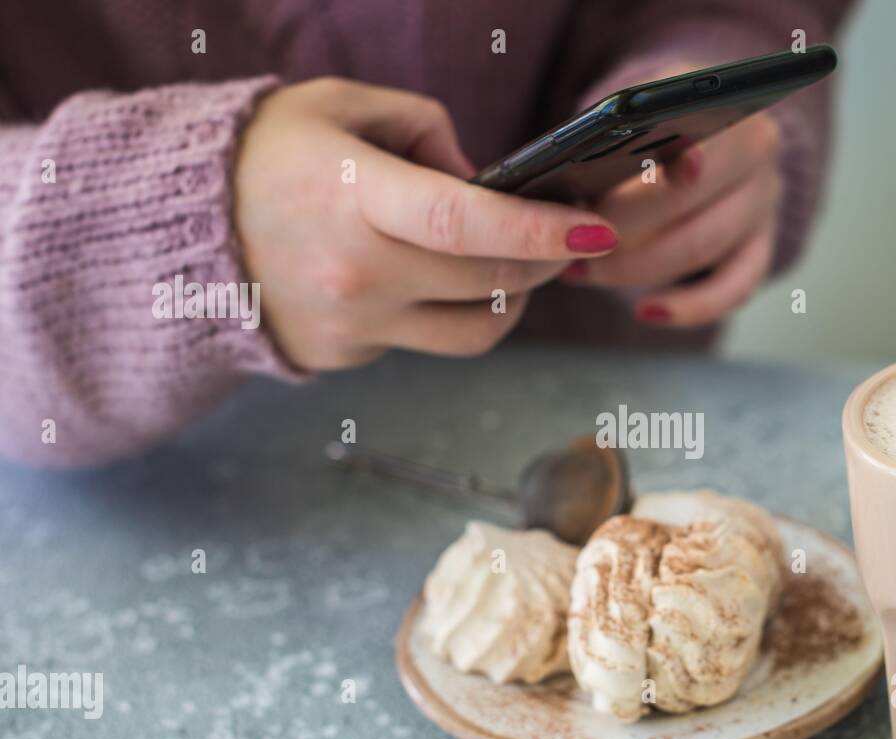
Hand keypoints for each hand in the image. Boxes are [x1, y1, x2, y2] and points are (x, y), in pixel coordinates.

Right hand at [234, 78, 619, 369]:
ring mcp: (353, 325)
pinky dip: (447, 311)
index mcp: (354, 197)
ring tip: (512, 266)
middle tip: (568, 238)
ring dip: (512, 300)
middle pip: (488, 281)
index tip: (592, 228)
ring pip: (474, 331)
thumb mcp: (343, 107)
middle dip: (545, 261)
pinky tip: (431, 279)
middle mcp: (357, 272)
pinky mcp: (349, 355)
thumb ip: (426, 132)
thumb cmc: (269, 156)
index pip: (465, 222)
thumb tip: (486, 183)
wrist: (185, 232)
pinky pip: (426, 341)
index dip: (539, 229)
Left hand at [560, 66, 780, 327]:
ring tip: (585, 272)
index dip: (658, 165)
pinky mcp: (761, 248)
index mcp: (723, 105)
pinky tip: (647, 312)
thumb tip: (564, 187)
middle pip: (692, 198)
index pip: (693, 134)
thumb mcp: (634, 113)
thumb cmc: (652, 129)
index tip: (614, 185)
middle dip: (624, 228)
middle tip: (574, 243)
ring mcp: (762, 204)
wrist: (703, 140)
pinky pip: (732, 290)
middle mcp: (755, 152)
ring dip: (637, 268)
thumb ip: (612, 136)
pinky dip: (688, 307)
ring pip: (702, 247)